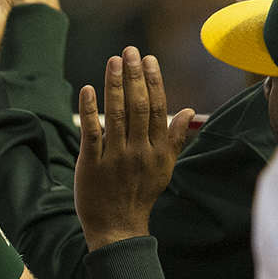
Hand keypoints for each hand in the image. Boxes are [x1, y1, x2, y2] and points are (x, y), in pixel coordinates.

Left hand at [75, 48, 195, 249]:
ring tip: (113, 61)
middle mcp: (138, 151)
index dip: (154, 81)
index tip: (149, 59)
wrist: (118, 227)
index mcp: (157, 150)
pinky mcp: (91, 164)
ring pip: (116, 114)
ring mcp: (114, 157)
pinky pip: (91, 132)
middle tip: (130, 51)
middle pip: (138, 106)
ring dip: (114, 85)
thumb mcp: (164, 168)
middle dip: (134, 76)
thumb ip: (175, 139)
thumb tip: (189, 111)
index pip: (158, 108)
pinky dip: (90, 109)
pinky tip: (88, 88)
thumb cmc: (141, 194)